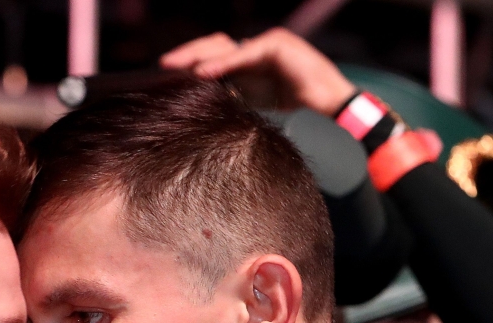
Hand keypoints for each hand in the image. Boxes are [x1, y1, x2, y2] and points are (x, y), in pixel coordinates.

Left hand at [161, 28, 356, 115]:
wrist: (331, 108)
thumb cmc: (295, 109)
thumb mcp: (253, 106)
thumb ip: (231, 100)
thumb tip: (199, 107)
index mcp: (248, 63)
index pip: (213, 56)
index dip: (190, 63)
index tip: (165, 75)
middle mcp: (255, 49)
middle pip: (214, 45)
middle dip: (187, 53)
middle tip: (162, 65)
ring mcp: (266, 44)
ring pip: (225, 46)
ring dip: (199, 55)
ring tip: (176, 65)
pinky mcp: (277, 46)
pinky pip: (245, 53)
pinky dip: (224, 62)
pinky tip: (204, 72)